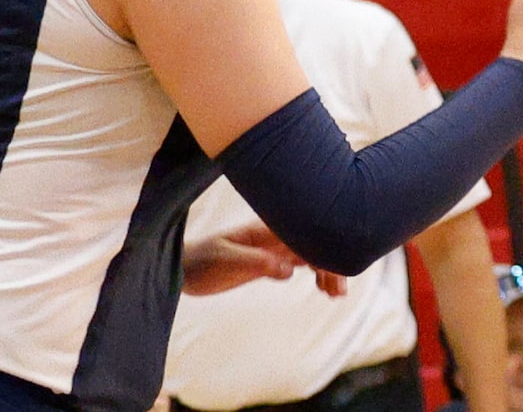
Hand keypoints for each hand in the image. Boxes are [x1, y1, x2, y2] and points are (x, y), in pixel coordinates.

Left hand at [182, 223, 347, 296]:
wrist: (182, 269)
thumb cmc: (200, 260)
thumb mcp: (225, 260)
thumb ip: (256, 262)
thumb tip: (289, 270)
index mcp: (270, 228)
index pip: (308, 232)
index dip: (327, 246)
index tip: (340, 265)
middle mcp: (278, 235)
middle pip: (316, 243)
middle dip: (333, 262)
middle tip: (339, 290)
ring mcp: (276, 248)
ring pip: (314, 254)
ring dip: (329, 269)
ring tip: (337, 294)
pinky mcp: (272, 262)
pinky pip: (303, 264)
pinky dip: (317, 275)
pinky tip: (325, 289)